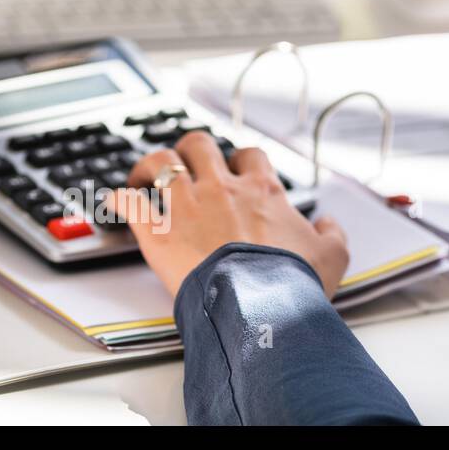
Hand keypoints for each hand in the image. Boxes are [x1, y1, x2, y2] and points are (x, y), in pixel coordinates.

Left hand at [113, 132, 348, 299]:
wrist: (258, 305)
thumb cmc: (290, 282)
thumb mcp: (332, 257)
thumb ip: (332, 234)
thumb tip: (328, 223)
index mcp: (262, 191)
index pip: (249, 155)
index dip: (240, 159)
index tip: (235, 169)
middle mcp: (222, 188)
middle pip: (200, 145)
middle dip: (191, 150)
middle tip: (186, 164)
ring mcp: (186, 204)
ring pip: (160, 160)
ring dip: (150, 164)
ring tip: (144, 174)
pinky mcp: (157, 229)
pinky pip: (129, 201)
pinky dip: (120, 198)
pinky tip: (116, 201)